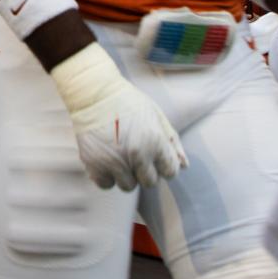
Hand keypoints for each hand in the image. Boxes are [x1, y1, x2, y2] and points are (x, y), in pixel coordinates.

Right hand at [48, 44, 186, 190]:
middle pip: (150, 182)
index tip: (156, 157)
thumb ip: (172, 141)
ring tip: (120, 155)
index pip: (170, 171)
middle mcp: (136, 154)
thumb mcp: (155, 115)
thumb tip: (184, 165)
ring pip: (128, 186)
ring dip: (127, 174)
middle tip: (136, 154)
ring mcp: (114, 161)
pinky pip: (106, 184)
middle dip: (146, 171)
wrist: (93, 93)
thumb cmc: (127, 101)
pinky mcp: (94, 164)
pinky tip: (107, 160)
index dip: (164, 165)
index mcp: (155, 141)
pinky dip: (107, 176)